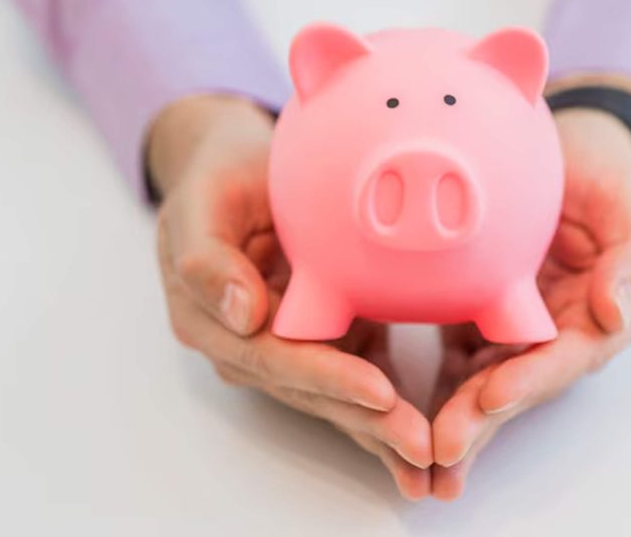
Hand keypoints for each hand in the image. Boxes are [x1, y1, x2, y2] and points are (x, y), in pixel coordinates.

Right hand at [149, 95, 432, 499]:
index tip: (378, 393)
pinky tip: (422, 441)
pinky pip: (355, 379)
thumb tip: (242, 316)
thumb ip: (207, 260)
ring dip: (382, 429)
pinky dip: (386, 411)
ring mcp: (285, 350)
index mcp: (211, 320)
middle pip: (312, 391)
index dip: (327, 378)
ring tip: (430, 457)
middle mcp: (247, 347)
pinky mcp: (320, 342)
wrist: (238, 172)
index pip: (275, 358)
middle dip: (368, 422)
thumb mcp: (200, 204)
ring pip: (335, 397)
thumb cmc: (217, 181)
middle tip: (423, 447)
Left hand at [429, 77, 630, 499]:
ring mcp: (516, 329)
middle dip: (481, 419)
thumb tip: (617, 314)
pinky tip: (393, 409)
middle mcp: (557, 335)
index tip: (491, 399)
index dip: (529, 380)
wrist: (576, 152)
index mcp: (599, 320)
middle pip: (516, 383)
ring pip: (481, 380)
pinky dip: (429, 384)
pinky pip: (454, 353)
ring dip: (452, 417)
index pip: (563, 359)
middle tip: (442, 449)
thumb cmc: (614, 180)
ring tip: (416, 454)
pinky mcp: (481, 315)